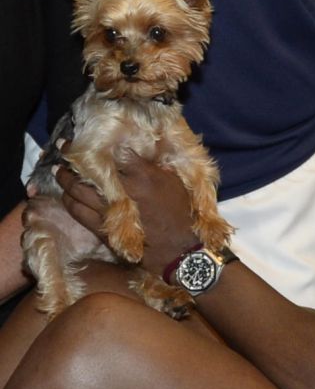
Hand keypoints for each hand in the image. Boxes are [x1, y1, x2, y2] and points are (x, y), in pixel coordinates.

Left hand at [56, 151, 198, 275]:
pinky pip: (78, 212)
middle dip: (71, 158)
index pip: (112, 153)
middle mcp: (122, 190)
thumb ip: (152, 165)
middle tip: (63, 148)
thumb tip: (133, 150)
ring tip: (59, 171)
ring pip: (78, 191)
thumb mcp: (174, 182)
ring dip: (65, 179)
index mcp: (142, 175)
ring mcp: (110, 210)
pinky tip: (66, 196)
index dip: (94, 144)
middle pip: (87, 171)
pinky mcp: (104, 229)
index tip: (84, 138)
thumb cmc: (181, 214)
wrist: (179, 250)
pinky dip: (69, 201)